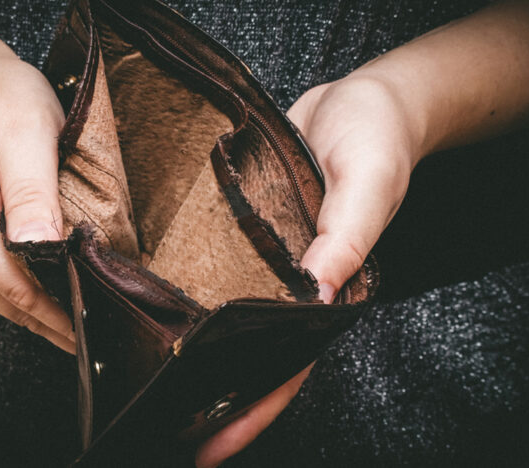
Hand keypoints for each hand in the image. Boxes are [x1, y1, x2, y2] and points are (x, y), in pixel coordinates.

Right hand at [0, 37, 74, 352]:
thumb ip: (32, 189)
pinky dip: (12, 286)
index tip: (93, 326)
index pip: (13, 282)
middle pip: (3, 297)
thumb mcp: (27, 126)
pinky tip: (42, 282)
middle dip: (51, 313)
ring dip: (34, 303)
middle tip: (97, 326)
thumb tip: (44, 247)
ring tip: (77, 307)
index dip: (56, 308)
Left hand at [195, 74, 423, 466]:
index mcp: (328, 286)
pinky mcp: (245, 228)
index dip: (254, 408)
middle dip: (214, 396)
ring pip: (230, 319)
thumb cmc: (377, 137)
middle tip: (165, 430)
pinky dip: (192, 294)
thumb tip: (316, 293)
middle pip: (252, 353)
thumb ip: (346, 236)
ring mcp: (265, 257)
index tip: (211, 445)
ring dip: (199, 354)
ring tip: (151, 385)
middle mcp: (292, 281)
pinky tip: (156, 306)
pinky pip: (216, 271)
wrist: (362, 96)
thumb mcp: (369, 182)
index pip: (290, 362)